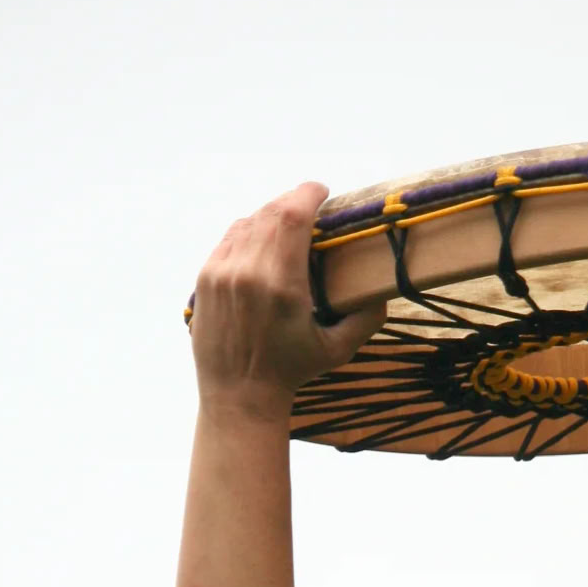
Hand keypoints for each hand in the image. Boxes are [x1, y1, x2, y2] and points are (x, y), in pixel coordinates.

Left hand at [191, 182, 385, 419]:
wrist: (237, 395)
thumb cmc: (291, 372)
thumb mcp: (337, 349)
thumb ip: (366, 318)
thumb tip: (383, 291)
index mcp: (280, 284)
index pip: (291, 216)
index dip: (307, 194)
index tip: (322, 191)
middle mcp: (246, 272)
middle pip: (270, 212)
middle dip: (293, 202)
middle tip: (310, 205)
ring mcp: (220, 273)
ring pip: (248, 222)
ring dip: (270, 215)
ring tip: (288, 223)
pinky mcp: (204, 279)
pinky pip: (229, 239)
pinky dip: (248, 232)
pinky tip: (262, 242)